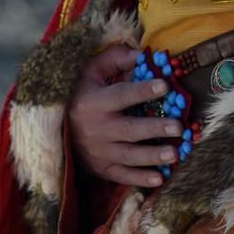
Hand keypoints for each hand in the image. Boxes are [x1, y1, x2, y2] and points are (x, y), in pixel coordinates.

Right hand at [68, 44, 182, 187]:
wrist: (55, 129)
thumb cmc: (79, 94)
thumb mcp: (89, 72)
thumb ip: (114, 60)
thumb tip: (141, 54)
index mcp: (93, 102)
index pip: (121, 95)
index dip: (142, 90)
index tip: (165, 85)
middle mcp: (96, 129)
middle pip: (129, 129)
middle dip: (154, 129)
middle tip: (178, 127)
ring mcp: (99, 152)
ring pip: (129, 156)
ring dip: (153, 156)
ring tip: (175, 154)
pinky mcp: (103, 169)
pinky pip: (123, 176)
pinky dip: (141, 179)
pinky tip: (160, 178)